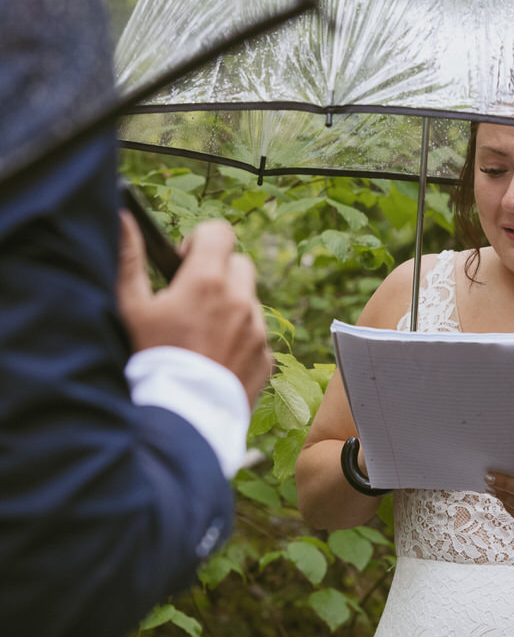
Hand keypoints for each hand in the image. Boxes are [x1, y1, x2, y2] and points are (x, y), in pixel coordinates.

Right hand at [116, 212, 272, 408]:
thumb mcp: (132, 308)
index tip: (185, 262)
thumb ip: (129, 259)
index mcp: (207, 281)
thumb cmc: (150, 360)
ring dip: (230, 307)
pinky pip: (256, 336)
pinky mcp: (266, 358)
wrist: (181, 417)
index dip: (201, 241)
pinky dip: (240, 339)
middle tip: (192, 299)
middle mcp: (240, 301)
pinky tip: (214, 358)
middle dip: (219, 273)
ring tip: (201, 335)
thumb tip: (124, 219)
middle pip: (240, 264)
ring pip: (249, 301)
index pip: (221, 232)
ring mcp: (257, 331)